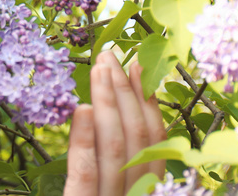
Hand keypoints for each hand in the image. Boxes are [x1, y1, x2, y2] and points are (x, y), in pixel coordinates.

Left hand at [64, 50, 166, 194]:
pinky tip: (83, 108)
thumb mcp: (112, 185)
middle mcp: (137, 193)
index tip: (138, 68)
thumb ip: (117, 163)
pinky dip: (84, 138)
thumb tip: (107, 111)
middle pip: (136, 137)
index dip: (148, 102)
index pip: (154, 142)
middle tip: (110, 55)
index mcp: (146, 190)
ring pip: (114, 146)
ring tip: (99, 68)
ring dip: (108, 102)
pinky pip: (86, 173)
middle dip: (125, 91)